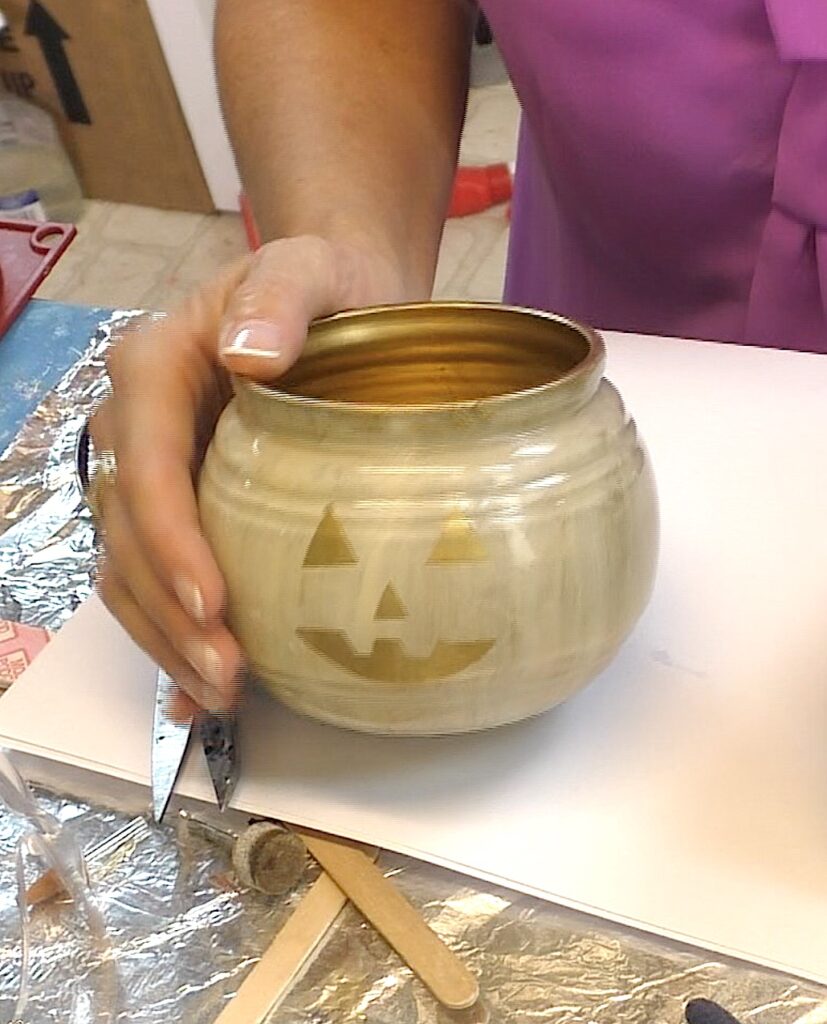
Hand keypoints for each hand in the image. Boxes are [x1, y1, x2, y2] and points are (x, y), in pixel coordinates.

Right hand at [90, 235, 409, 717]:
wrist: (340, 303)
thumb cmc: (327, 285)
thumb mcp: (308, 267)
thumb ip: (279, 296)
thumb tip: (248, 353)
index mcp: (155, 369)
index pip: (146, 462)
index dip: (169, 538)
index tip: (211, 605)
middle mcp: (138, 428)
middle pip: (129, 532)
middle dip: (169, 612)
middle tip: (227, 675)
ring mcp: (155, 474)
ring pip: (131, 568)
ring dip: (168, 639)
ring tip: (223, 694)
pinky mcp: (182, 509)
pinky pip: (156, 578)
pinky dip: (171, 637)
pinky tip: (194, 694)